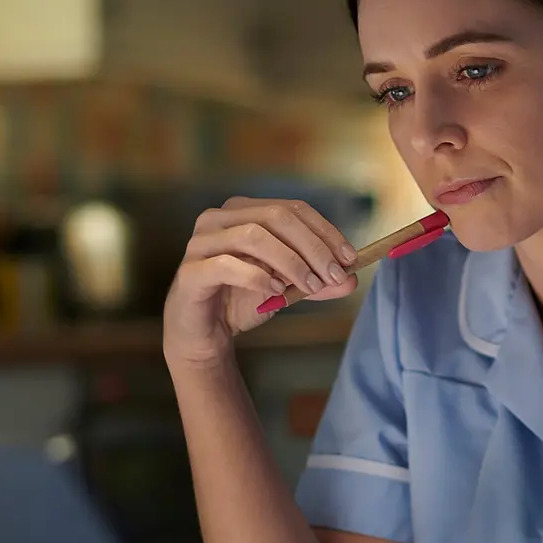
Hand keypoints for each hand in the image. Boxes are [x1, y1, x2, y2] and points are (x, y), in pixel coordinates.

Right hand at [163, 198, 358, 367]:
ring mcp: (201, 242)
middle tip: (334, 275)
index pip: (292, 209)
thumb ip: (316, 281)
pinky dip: (258, 276)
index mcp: (243, 211)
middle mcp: (219, 218)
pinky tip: (276, 291)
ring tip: (310, 285)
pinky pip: (227, 265)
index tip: (349, 258)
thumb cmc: (241, 300)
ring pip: (253, 236)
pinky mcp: (191, 271)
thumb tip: (351, 279)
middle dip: (312, 246)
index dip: (325, 231)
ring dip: (290, 261)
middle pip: (276, 217)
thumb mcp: (287, 288)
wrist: (203, 333)